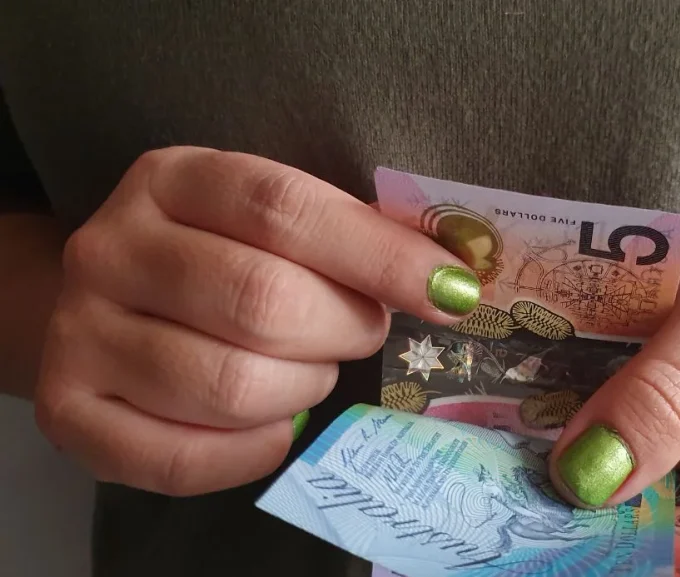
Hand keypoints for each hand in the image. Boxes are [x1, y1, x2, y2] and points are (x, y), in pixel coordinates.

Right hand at [34, 147, 480, 495]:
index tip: (450, 291)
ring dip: (301, 388)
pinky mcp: (70, 410)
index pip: (284, 209)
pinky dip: (254, 450)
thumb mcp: (272, 222)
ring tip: (308, 369)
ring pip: (229, 385)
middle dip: (343, 329)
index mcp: (173, 180)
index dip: (379, 255)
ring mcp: (81, 331)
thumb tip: (450, 280)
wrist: (114, 304)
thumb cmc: (220, 256)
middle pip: (261, 302)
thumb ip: (346, 237)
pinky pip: (184, 458)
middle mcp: (112, 248)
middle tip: (361, 332)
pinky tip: (275, 425)